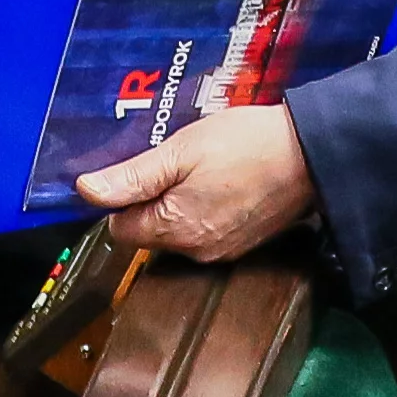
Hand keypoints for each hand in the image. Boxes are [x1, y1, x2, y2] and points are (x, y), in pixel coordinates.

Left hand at [76, 104, 317, 262]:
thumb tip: (85, 192)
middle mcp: (196, 251)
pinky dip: (208, 207)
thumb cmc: (246, 145)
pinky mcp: (246, 242)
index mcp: (174, 230)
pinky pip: (208, 229)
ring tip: (203, 165)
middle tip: (174, 160)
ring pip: (180, 230)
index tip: (140, 168)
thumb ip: (131, 177)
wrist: (312, 153)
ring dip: (181, 201)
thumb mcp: (178, 152)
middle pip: (150, 231)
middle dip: (153, 198)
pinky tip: (224, 178)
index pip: (120, 229)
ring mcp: (224, 250)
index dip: (122, 197)